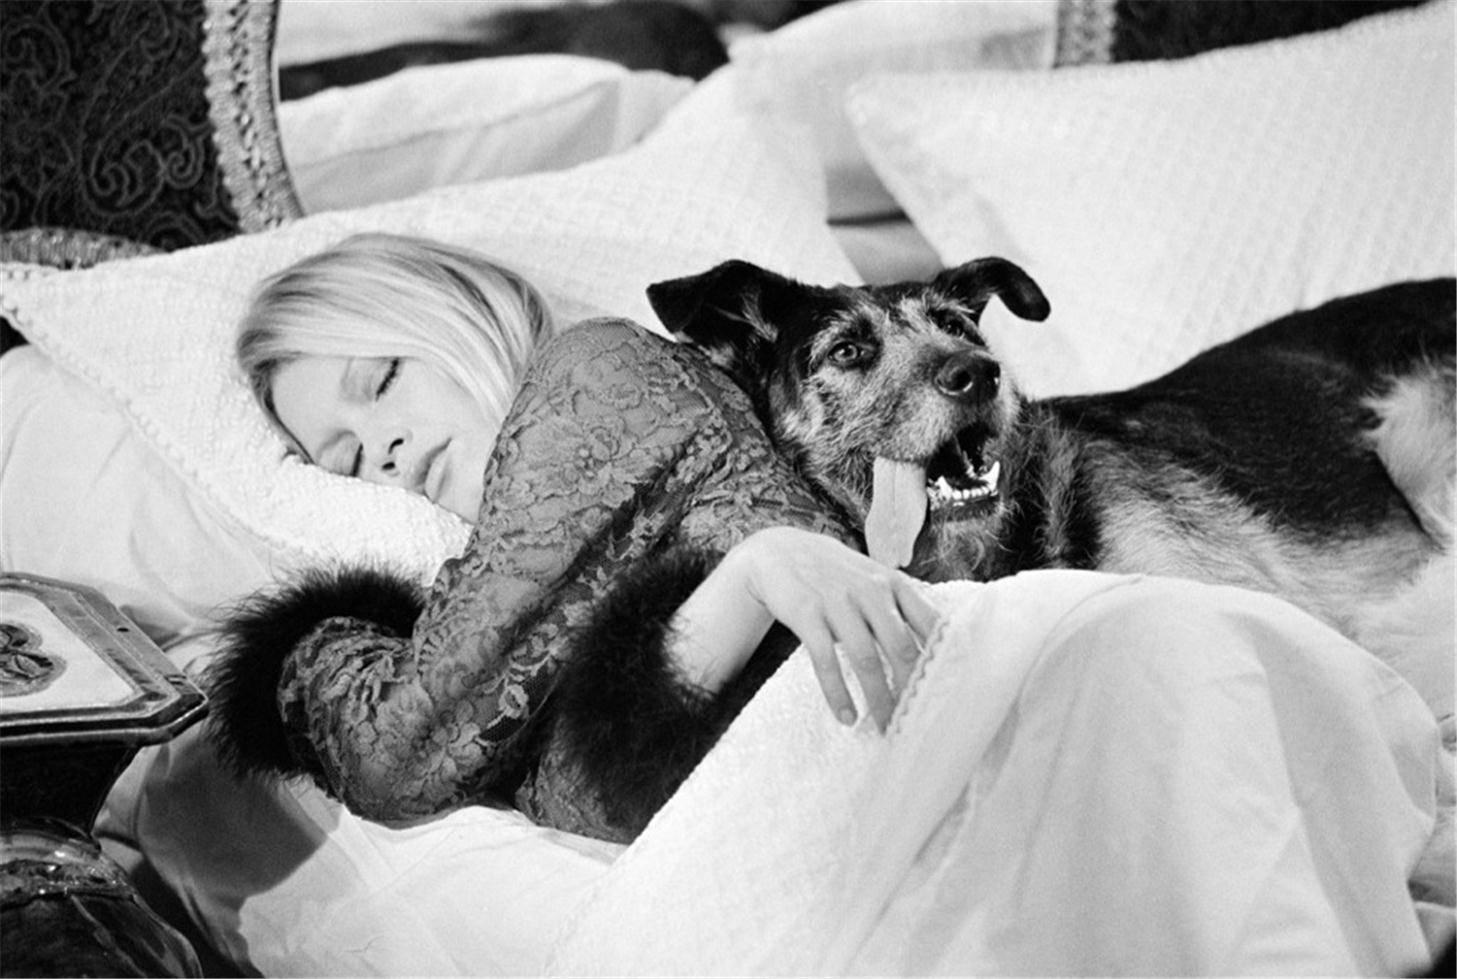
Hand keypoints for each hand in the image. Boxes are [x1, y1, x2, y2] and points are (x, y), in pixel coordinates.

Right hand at [725, 527, 941, 729]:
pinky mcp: (807, 614)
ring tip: (886, 726)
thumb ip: (901, 606)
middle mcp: (869, 591)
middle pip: (900, 646)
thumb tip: (937, 647)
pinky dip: (837, 693)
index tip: (949, 688)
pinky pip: (825, 660)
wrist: (781, 552)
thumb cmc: (836, 573)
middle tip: (918, 719)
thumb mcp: (873, 578)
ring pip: (866, 658)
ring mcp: (837, 601)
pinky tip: (846, 715)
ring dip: (878, 697)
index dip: (941, 657)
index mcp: (893, 583)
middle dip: (911, 688)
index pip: (929, 622)